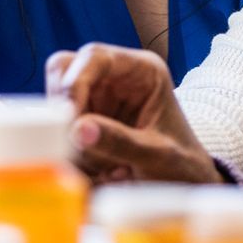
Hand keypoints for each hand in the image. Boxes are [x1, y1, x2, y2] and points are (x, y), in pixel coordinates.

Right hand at [46, 43, 220, 186]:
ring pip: (57, 103)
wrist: (185, 185)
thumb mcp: (157, 155)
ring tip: (102, 168)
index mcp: (142, 71)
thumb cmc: (181, 165)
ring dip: (68, 136)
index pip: (94, 56)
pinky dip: (71, 152)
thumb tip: (78, 130)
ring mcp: (98, 99)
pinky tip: (99, 172)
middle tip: (74, 144)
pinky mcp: (87, 122)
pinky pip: (62, 129)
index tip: (69, 118)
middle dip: (64, 109)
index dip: (74, 82)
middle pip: (65, 71)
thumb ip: (119, 141)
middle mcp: (115, 78)